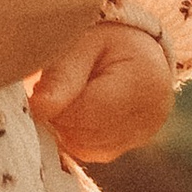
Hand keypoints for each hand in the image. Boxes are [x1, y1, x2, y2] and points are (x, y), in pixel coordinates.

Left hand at [31, 19, 175, 163]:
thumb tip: (40, 110)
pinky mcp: (134, 143)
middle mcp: (152, 115)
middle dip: (59, 117)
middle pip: (85, 135)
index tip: (40, 87)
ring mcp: (145, 133)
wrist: (135, 44)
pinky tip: (78, 110)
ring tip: (69, 96)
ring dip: (67, 128)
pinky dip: (78, 135)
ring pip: (86, 148)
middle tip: (53, 89)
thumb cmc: (106, 38)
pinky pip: (93, 152)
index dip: (54, 106)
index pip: (85, 113)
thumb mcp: (82, 43)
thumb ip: (61, 76)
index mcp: (143, 82)